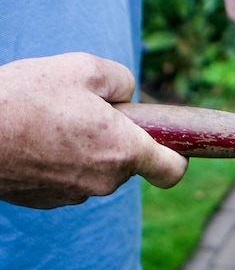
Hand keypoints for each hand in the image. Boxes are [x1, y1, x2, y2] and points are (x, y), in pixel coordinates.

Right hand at [0, 53, 188, 208]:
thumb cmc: (24, 97)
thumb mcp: (83, 68)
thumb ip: (122, 80)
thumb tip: (127, 97)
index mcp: (123, 151)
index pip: (172, 170)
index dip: (176, 155)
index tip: (166, 141)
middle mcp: (103, 181)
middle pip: (127, 162)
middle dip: (115, 138)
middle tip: (81, 110)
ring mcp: (71, 196)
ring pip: (94, 170)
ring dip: (83, 148)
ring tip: (48, 121)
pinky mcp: (43, 201)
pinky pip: (65, 178)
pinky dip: (56, 161)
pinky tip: (31, 139)